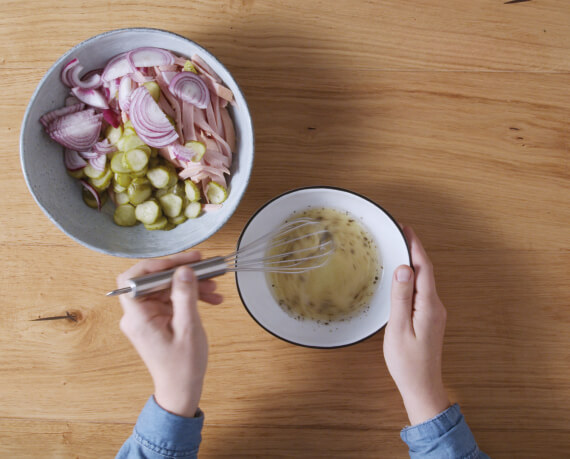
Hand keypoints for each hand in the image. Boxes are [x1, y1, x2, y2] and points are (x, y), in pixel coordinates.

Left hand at [117, 251, 222, 417]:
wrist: (181, 389)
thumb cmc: (182, 366)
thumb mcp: (188, 328)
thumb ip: (185, 296)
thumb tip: (184, 270)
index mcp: (138, 317)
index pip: (134, 279)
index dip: (155, 266)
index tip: (179, 262)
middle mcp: (138, 314)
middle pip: (154, 280)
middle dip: (181, 272)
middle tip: (203, 265)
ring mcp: (148, 316)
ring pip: (166, 288)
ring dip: (190, 284)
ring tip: (214, 286)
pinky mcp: (158, 319)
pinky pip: (172, 299)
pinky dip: (190, 295)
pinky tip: (211, 298)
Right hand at [383, 227, 449, 425]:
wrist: (422, 386)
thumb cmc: (407, 362)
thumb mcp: (398, 328)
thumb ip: (401, 297)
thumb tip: (403, 268)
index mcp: (429, 306)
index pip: (424, 268)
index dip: (415, 246)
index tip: (406, 228)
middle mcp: (436, 306)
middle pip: (426, 270)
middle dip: (414, 249)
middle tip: (399, 232)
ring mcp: (434, 312)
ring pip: (425, 280)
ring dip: (413, 262)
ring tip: (399, 247)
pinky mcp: (429, 318)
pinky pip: (422, 290)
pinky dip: (413, 277)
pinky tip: (402, 275)